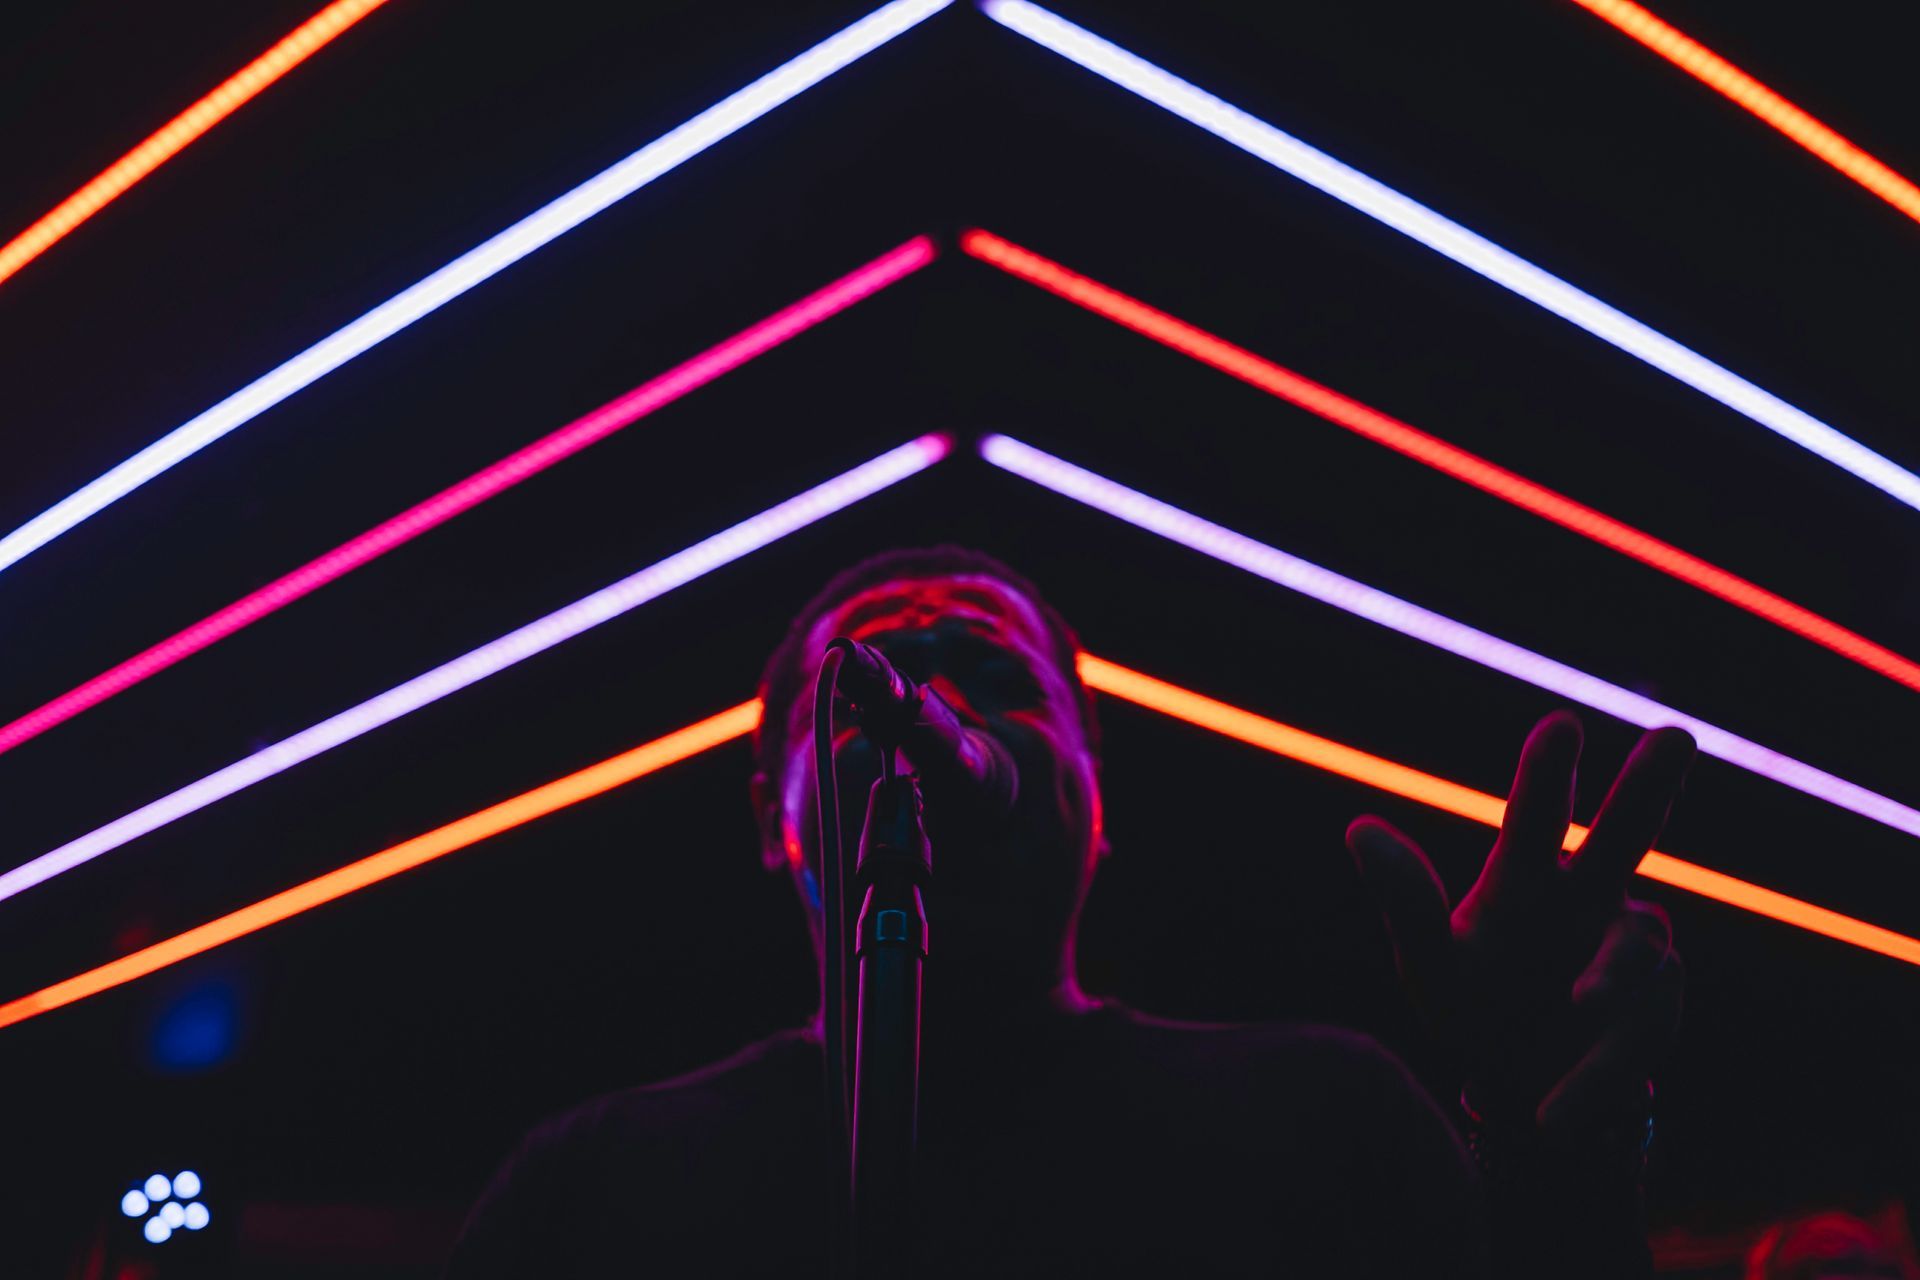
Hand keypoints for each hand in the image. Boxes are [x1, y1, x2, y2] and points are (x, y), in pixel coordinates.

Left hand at [1346, 711, 1690, 1143]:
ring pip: (1638, 949)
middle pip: (1629, 832)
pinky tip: (1550, 1114)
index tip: (1560, 724)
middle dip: (1651, 787)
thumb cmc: (1470, 1004)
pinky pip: (1637, 1031)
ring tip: (1563, 1021)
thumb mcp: (1428, 964)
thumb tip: (1358, 826)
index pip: (1538, 815)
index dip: (1550, 772)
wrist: (1520, 1091)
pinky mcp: (1661, 1003)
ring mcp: (1631, 947)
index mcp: (1527, 876)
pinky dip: (1593, 1074)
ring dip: (1603, 987)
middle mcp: (1588, 896)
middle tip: (1676, 736)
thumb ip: (1406, 899)